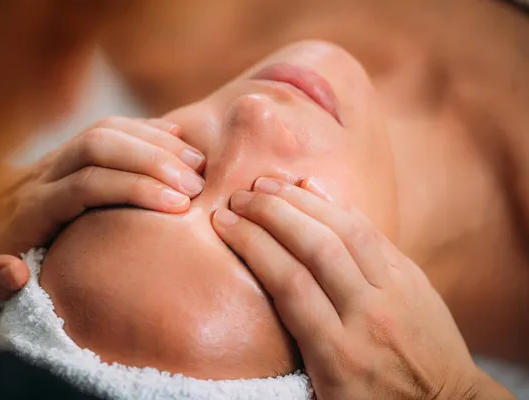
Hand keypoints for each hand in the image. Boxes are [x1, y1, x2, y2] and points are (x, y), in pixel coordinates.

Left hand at [0, 117, 204, 257]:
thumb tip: (13, 273)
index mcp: (25, 209)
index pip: (85, 185)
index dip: (134, 189)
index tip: (178, 206)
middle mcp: (39, 175)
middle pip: (98, 147)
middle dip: (152, 160)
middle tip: (196, 184)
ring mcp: (54, 160)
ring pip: (106, 130)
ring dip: (154, 142)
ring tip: (196, 165)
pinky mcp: (67, 155)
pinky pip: (109, 128)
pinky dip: (146, 130)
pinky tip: (178, 142)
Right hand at [212, 177, 513, 399]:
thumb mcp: (324, 394)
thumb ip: (295, 348)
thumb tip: (259, 297)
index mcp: (338, 353)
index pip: (288, 282)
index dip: (251, 244)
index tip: (224, 222)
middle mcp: (368, 315)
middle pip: (315, 247)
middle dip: (271, 213)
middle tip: (240, 197)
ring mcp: (396, 291)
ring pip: (346, 230)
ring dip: (302, 201)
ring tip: (269, 184)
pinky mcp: (413, 276)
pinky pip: (373, 231)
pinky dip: (339, 206)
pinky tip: (312, 189)